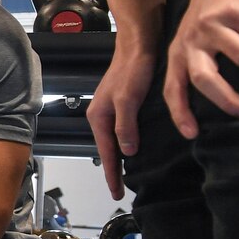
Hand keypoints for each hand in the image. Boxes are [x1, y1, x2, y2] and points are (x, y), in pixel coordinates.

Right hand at [86, 36, 157, 198]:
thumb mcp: (128, 99)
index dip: (112, 175)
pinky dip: (126, 144)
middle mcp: (102, 115)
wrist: (139, 44)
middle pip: (107, 149)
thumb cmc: (133, 69)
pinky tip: (133, 148)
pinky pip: (122, 131)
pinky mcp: (123, 104)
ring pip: (114, 141)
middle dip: (112, 171)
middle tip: (119, 191)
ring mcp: (112, 110)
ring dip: (119, 159)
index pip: (106, 153)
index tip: (116, 194)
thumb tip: (126, 152)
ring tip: (125, 175)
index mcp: (99, 117)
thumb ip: (125, 126)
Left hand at [164, 0, 238, 137]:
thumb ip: (199, 67)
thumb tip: (220, 102)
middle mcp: (192, 41)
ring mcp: (214, 26)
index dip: (180, 111)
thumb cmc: (210, 17)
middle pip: (203, 77)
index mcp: (179, 53)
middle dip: (225, 99)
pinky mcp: (238, 12)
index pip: (173, 88)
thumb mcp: (193, 42)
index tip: (192, 134)